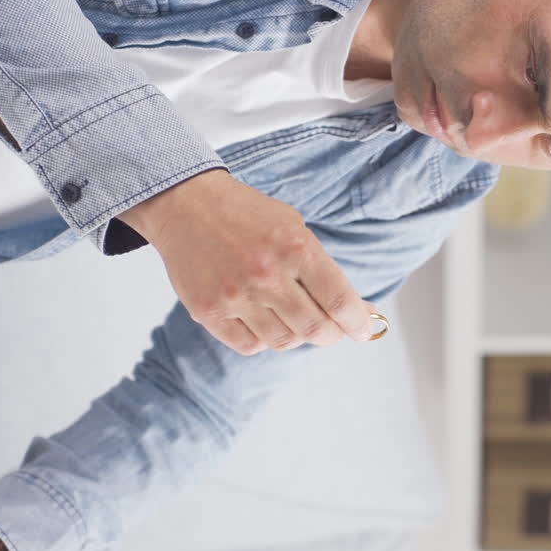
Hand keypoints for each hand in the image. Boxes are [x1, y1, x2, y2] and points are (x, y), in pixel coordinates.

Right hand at [119, 170, 378, 353]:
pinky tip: (262, 321)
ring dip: (296, 336)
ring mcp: (236, 295)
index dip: (358, 322)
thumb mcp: (294, 227)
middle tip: (332, 329)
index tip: (363, 329)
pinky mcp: (209, 311)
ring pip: (284, 341)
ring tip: (292, 318)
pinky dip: (263, 340)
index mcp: (295, 247)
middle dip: (331, 334)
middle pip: (316, 329)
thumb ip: (323, 269)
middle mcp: (267, 274)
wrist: (186, 205)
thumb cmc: (246, 215)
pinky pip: (250, 346)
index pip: (339, 300)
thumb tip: (358, 310)